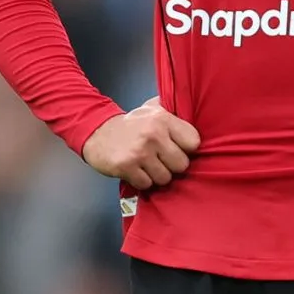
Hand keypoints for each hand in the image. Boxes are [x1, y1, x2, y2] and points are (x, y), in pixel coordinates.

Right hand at [82, 97, 201, 189]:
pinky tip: (136, 170)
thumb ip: (173, 112)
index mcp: (163, 118)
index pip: (194, 142)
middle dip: (172, 165)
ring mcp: (139, 152)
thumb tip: (197, 115)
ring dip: (157, 175)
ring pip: (165, 178)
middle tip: (160, 159)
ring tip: (147, 164)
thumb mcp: (152, 109)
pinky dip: (142, 181)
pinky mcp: (126, 167)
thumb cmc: (131, 124)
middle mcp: (153, 135)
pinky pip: (147, 184)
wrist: (97, 131)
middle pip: (182, 164)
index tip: (178, 148)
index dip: (187, 149)